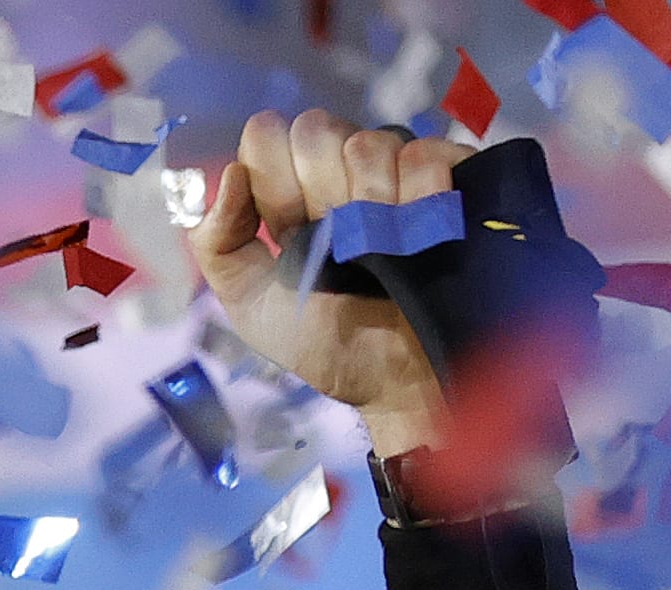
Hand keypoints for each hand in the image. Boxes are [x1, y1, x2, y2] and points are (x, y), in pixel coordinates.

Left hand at [193, 112, 455, 462]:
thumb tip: (230, 172)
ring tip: (381, 254)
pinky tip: (418, 239)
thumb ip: (218, 240)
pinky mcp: (452, 172)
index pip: (267, 135)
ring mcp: (398, 167)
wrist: (396, 379)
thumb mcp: (250, 303)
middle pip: (317, 129)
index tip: (285, 229)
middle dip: (319, 191)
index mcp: (291, 189)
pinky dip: (419, 200)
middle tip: (336, 245)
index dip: (273, 179)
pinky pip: (425, 155)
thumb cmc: (325, 343)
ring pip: (369, 142)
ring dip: (370, 207)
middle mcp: (343, 168)